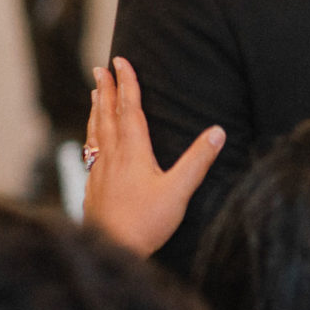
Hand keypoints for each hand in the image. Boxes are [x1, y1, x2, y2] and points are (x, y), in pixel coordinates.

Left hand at [83, 57, 223, 256]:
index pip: (130, 109)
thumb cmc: (145, 223)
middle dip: (105, 89)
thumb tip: (218, 132)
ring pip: (96, 132)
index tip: (120, 61)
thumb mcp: (178, 192)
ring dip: (96, 109)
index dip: (127, 83)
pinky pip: (91, 151)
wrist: (111, 249)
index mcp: (133, 152)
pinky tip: (91, 140)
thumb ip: (198, 161)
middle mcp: (113, 156)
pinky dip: (91, 136)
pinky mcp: (93, 187)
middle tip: (100, 68)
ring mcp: (99, 171)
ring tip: (94, 93)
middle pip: (107, 115)